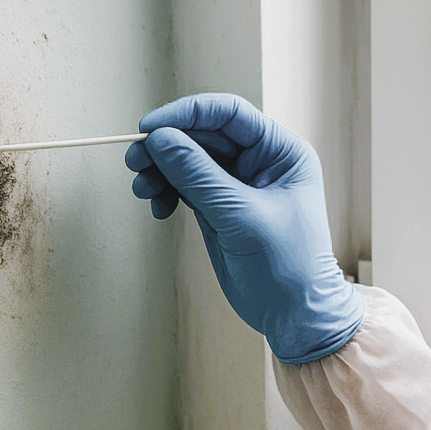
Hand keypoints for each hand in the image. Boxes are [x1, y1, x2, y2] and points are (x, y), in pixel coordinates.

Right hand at [126, 94, 362, 363]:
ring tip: (143, 190)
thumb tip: (160, 139)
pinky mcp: (219, 208)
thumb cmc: (288, 265)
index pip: (229, 114)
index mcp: (281, 152)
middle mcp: (261, 161)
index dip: (187, 114)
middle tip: (135, 161)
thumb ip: (198, 175)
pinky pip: (185, 186)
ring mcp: (238, 185)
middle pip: (203, 135)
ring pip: (189, 160)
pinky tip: (157, 208)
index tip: (150, 127)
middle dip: (167, 145)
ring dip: (161, 169)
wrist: (294, 315)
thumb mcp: (241, 216)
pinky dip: (166, 191)